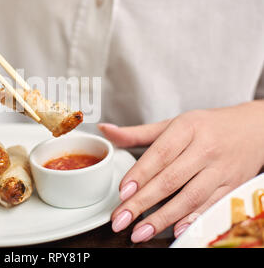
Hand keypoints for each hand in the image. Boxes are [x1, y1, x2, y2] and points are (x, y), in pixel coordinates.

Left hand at [98, 101, 263, 242]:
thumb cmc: (207, 126)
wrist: (254, 128)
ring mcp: (220, 169)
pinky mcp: (233, 185)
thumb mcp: (173, 124)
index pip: (159, 153)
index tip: (122, 192)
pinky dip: (193, 219)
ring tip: (140, 231)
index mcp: (187, 128)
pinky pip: (211, 205)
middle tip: (120, 219)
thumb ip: (137, 132)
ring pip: (190, 196)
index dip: (140, 174)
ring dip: (163, 218)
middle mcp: (205, 148)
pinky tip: (175, 230)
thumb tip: (105, 130)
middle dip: (142, 202)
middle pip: (170, 179)